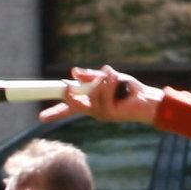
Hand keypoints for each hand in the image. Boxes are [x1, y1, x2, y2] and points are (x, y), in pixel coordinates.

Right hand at [45, 66, 161, 125]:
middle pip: (72, 104)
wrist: (149, 99)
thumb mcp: (108, 78)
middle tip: (69, 87)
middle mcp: (93, 110)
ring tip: (113, 76)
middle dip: (70, 94)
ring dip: (101, 81)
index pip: (68, 109)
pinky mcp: (109, 114)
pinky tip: (117, 79)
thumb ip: (91, 76)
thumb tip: (73, 72)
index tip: (41, 118)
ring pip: (90, 94)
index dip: (54, 113)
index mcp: (91, 102)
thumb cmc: (130, 90)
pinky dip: (108, 82)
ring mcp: (101, 114)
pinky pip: (102, 94)